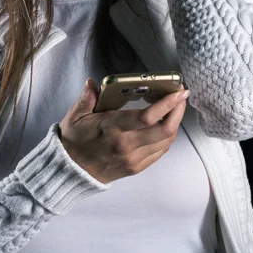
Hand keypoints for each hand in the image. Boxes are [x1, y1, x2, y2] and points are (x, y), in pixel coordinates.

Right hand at [58, 78, 188, 183]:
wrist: (72, 171)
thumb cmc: (74, 140)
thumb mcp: (75, 115)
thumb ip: (87, 97)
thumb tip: (93, 82)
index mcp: (113, 129)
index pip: (147, 118)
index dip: (167, 104)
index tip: (178, 91)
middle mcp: (128, 146)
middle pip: (165, 130)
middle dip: (178, 110)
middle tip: (181, 94)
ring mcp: (135, 159)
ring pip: (166, 141)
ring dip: (175, 122)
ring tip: (174, 106)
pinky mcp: (138, 167)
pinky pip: (160, 150)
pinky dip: (166, 135)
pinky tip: (163, 123)